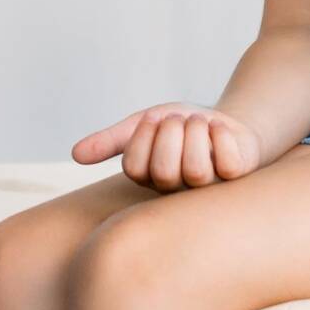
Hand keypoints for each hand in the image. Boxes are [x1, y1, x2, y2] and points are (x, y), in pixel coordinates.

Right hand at [71, 103, 260, 192]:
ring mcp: (207, 189)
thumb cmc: (179, 128)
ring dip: (195, 131)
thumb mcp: (142, 125)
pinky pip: (225, 161)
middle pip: (164, 170)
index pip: (133, 167)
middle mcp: (176, 191)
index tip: (155, 119)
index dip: (143, 135)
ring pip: (195, 169)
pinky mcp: (234, 178)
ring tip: (199, 125)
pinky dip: (220, 133)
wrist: (222, 122)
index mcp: (149, 179)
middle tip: (180, 122)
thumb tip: (74, 154)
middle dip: (171, 132)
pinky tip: (219, 132)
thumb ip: (111, 140)